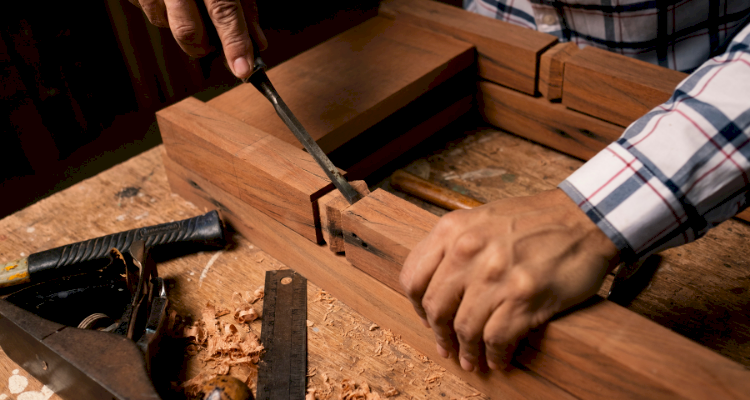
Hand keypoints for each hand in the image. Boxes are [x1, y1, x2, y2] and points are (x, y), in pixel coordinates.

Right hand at [128, 0, 267, 78]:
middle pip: (187, 30)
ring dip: (178, 26)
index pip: (225, 13)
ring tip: (188, 8)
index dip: (235, 44)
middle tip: (210, 44)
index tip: (243, 69)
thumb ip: (245, 6)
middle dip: (202, 46)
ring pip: (162, 23)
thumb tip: (256, 41)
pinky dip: (161, 10)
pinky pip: (147, 9)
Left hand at [400, 189, 618, 370]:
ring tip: (471, 361)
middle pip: (435, 307)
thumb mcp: (482, 219)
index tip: (426, 318)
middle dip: (440, 334)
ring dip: (466, 351)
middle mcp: (468, 250)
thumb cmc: (536, 220)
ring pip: (464, 328)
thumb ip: (455, 245)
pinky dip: (494, 355)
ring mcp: (495, 274)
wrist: (585, 218)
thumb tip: (436, 284)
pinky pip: (496, 338)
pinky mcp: (524, 296)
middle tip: (446, 346)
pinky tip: (498, 360)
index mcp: (452, 230)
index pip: (413, 278)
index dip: (416, 306)